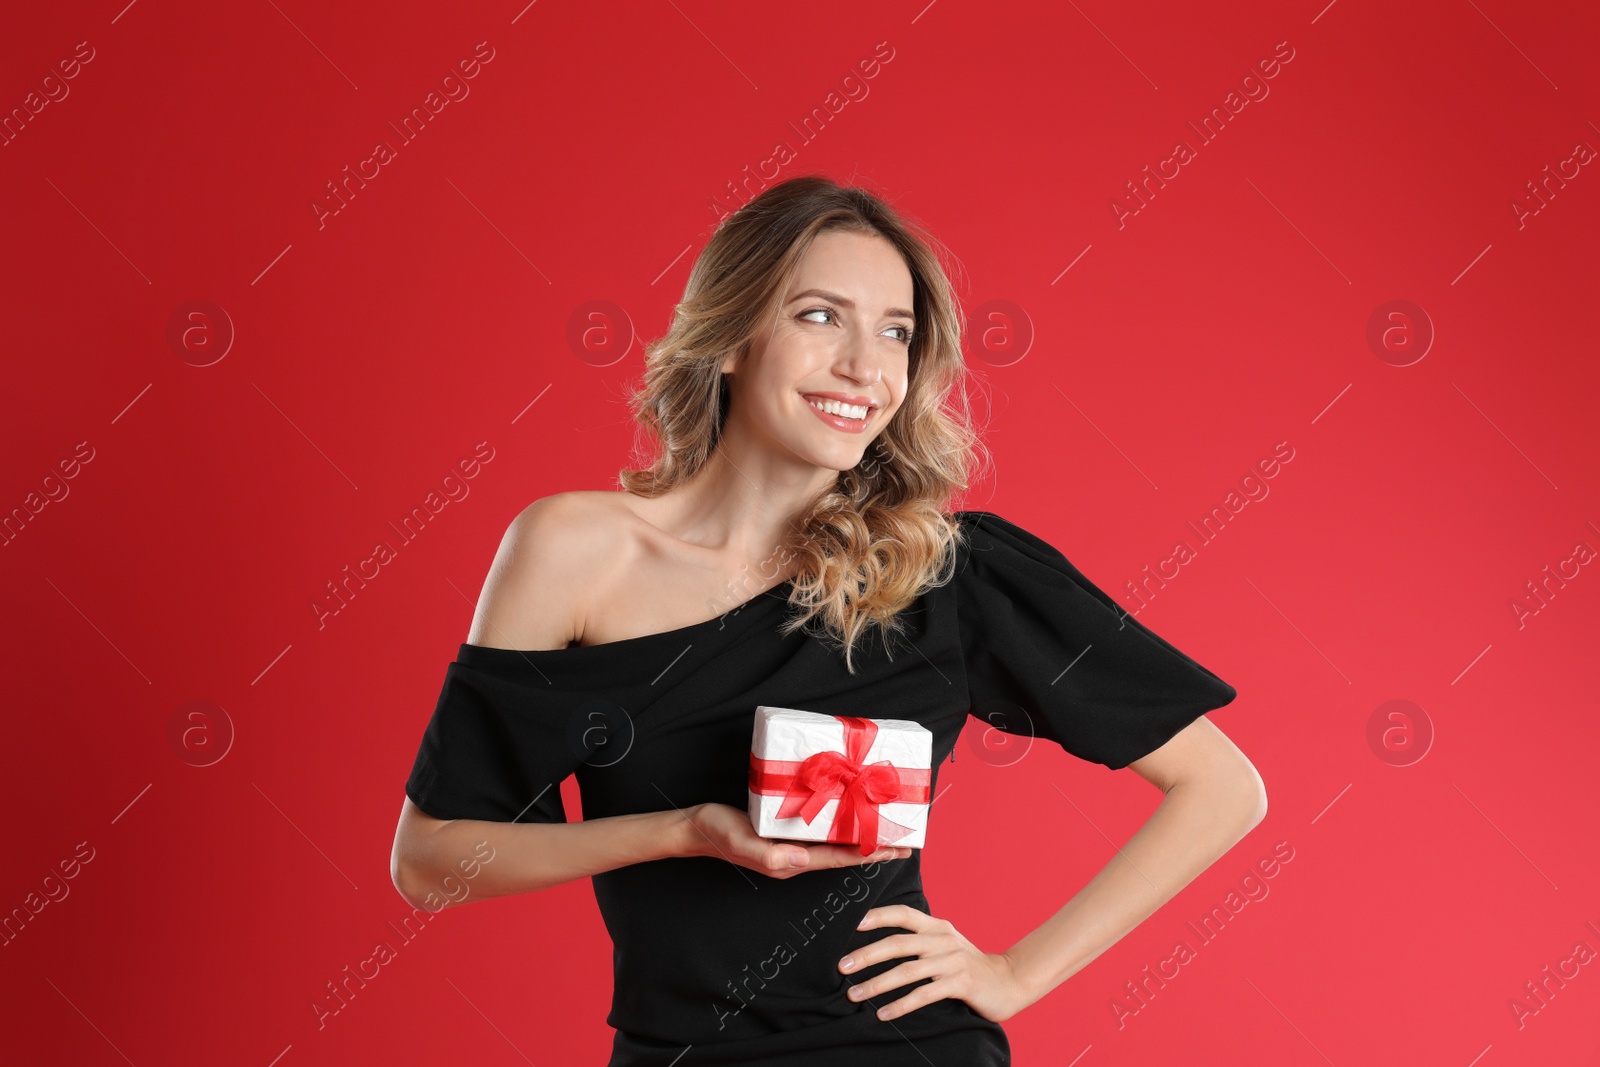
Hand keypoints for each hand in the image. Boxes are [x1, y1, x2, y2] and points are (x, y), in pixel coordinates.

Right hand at [684, 803, 912, 879]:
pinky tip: (848, 814)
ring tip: (885, 827)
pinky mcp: (783, 832)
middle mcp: (796, 857)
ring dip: (860, 837)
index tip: (898, 850)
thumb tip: (803, 860)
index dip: (870, 855)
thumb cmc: (718, 834)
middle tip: (904, 840)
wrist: (696, 827)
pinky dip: (839, 825)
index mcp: (791, 862)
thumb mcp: (742, 842)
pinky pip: (818, 831)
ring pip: (833, 843)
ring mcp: (790, 846)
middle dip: (874, 848)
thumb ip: (771, 856)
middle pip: (843, 854)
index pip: (840, 860)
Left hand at [838, 904, 1034, 1022]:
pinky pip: (923, 995)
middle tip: (842, 967)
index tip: (852, 923)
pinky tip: (883, 1014)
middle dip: (866, 955)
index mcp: (936, 926)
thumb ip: (920, 941)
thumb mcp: (945, 944)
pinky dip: (900, 1005)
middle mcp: (942, 940)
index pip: (903, 914)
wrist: (1008, 981)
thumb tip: (880, 946)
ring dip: (877, 984)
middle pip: (898, 943)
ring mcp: (952, 961)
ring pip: (906, 971)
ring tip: (854, 995)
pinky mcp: (960, 983)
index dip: (877, 916)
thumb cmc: (968, 964)